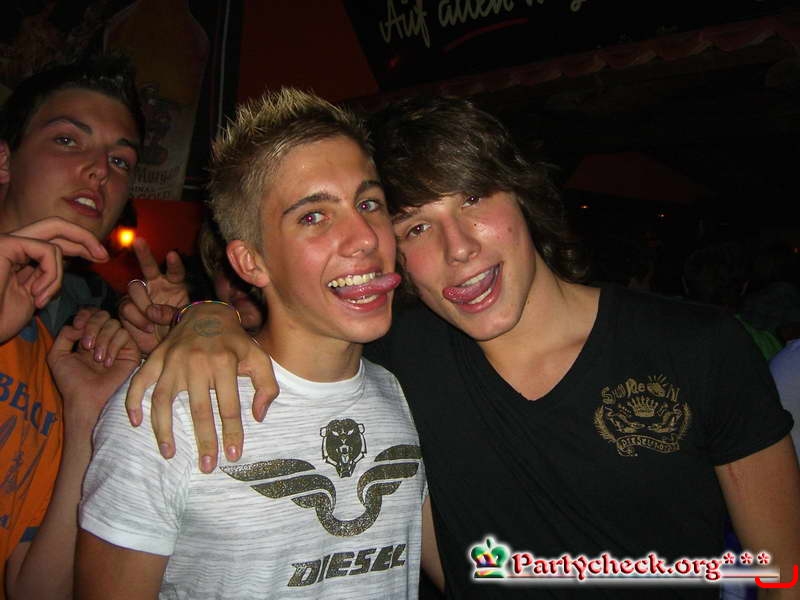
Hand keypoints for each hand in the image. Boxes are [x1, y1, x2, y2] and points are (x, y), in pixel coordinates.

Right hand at [0, 217, 107, 342]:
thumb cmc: (2, 319)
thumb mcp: (34, 293)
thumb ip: (48, 274)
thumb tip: (73, 260)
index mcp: (18, 252)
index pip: (54, 236)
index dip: (80, 242)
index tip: (101, 256)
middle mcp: (12, 241)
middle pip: (56, 224)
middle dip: (85, 238)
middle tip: (104, 255)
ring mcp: (7, 240)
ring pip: (54, 242)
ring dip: (57, 276)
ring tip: (43, 298)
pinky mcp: (5, 243)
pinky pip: (47, 251)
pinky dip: (51, 274)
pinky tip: (36, 294)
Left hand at [48, 308, 140, 432]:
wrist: (87, 398)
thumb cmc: (72, 381)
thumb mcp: (57, 355)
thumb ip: (64, 334)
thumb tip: (80, 324)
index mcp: (87, 336)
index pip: (90, 314)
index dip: (85, 315)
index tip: (78, 326)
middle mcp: (103, 337)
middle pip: (103, 315)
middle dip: (93, 326)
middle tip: (86, 345)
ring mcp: (118, 343)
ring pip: (114, 324)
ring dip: (103, 339)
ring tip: (97, 359)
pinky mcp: (131, 350)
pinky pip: (124, 335)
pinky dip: (114, 346)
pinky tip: (108, 363)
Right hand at [118, 237, 188, 352]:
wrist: (162, 348)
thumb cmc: (177, 331)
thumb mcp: (181, 321)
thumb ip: (170, 313)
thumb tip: (152, 311)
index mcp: (174, 285)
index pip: (175, 272)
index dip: (174, 264)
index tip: (172, 255)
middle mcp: (156, 286)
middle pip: (149, 267)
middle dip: (144, 253)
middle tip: (139, 241)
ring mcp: (140, 296)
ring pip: (135, 288)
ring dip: (143, 304)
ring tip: (153, 321)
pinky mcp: (127, 308)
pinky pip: (127, 307)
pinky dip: (137, 318)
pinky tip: (147, 327)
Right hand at [125, 302, 277, 472]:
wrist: (209, 313)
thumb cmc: (236, 342)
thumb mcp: (259, 357)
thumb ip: (267, 386)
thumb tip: (258, 417)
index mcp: (225, 362)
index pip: (229, 406)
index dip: (232, 433)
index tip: (233, 455)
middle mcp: (197, 362)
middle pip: (199, 410)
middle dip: (204, 441)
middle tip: (206, 466)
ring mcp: (173, 360)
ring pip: (164, 400)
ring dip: (164, 430)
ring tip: (169, 454)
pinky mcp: (157, 357)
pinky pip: (139, 381)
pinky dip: (133, 401)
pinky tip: (135, 422)